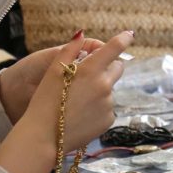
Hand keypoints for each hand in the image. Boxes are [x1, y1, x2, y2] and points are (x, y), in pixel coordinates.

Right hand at [0, 30, 133, 172]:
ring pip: (110, 90)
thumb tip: (81, 34)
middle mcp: (104, 86)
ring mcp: (108, 104)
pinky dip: (98, 108)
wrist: (43, 138)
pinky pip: (107, 108)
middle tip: (88, 76)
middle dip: (108, 67)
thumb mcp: (53, 71)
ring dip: (100, 91)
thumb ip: (70, 49)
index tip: (129, 35)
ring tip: (77, 102)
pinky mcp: (108, 120)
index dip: (124, 38)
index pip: (115, 48)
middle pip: (117, 68)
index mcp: (91, 70)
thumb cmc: (44, 102)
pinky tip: (81, 115)